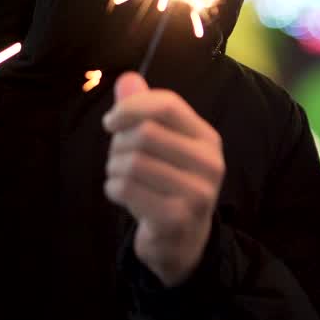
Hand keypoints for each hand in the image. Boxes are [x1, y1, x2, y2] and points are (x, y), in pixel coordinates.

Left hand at [103, 72, 224, 286]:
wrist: (182, 241)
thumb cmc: (168, 185)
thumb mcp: (162, 146)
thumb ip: (144, 111)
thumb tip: (126, 78)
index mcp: (207, 138)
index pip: (167, 104)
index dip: (131, 107)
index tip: (111, 122)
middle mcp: (209, 163)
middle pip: (145, 133)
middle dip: (119, 145)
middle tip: (118, 158)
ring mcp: (196, 192)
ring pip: (132, 162)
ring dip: (113, 169)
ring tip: (121, 178)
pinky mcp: (176, 217)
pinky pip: (126, 189)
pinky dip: (113, 189)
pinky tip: (122, 195)